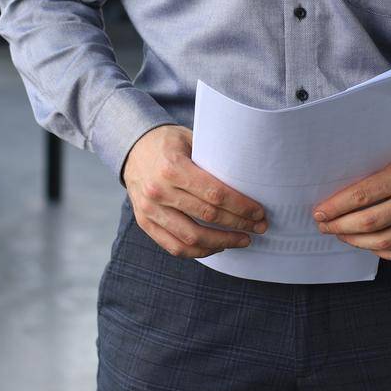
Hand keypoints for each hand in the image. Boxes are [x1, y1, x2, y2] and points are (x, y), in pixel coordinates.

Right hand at [122, 124, 267, 258]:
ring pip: (191, 238)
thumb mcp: (190, 139)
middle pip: (207, 216)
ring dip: (222, 242)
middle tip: (258, 227)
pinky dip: (198, 251)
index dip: (240, 207)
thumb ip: (212, 158)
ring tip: (241, 240)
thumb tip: (247, 177)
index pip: (214, 194)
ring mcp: (149, 209)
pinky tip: (216, 246)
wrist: (131, 147)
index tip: (258, 212)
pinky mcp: (144, 222)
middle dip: (238, 224)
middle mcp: (158, 191)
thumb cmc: (167, 142)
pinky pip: (173, 246)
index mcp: (172, 167)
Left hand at [312, 146, 390, 262]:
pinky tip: (364, 243)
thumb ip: (367, 173)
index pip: (363, 195)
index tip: (319, 212)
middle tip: (324, 225)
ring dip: (355, 241)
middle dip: (340, 226)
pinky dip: (378, 251)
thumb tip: (330, 192)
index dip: (336, 207)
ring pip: (384, 241)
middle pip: (370, 222)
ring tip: (340, 234)